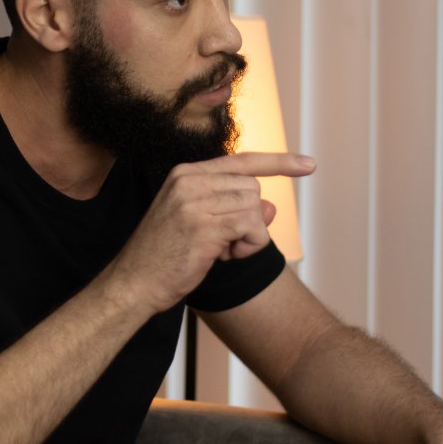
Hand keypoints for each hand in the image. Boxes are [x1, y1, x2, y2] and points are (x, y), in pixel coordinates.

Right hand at [110, 151, 315, 313]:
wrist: (133, 283)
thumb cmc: (165, 257)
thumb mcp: (202, 225)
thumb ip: (236, 211)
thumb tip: (271, 209)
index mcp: (186, 173)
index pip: (242, 160)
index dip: (279, 162)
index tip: (308, 164)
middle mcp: (189, 179)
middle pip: (252, 188)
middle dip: (250, 220)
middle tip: (225, 244)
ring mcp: (195, 200)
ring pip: (254, 207)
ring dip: (249, 236)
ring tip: (222, 252)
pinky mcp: (203, 225)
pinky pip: (250, 227)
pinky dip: (249, 246)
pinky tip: (225, 257)